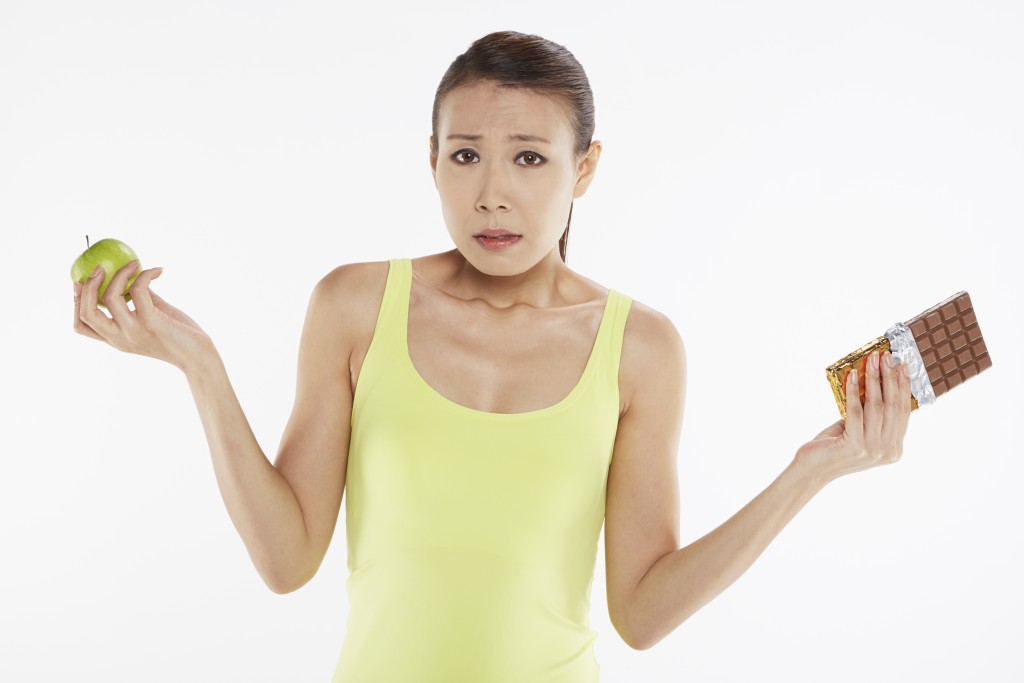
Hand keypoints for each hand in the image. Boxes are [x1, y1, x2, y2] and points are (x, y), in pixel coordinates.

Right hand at [73, 260, 215, 372]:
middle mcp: (120, 338)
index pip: (82, 325)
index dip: (76, 302)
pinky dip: (146, 275)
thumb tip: (133, 277)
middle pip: (87, 312)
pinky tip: (158, 271)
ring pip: (109, 298)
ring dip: (120, 273)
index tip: (80, 282)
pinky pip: (139, 290)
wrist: (199, 356)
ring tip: (134, 263)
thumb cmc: (179, 336)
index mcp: (116, 339)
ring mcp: (134, 331)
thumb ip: (140, 301)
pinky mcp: (152, 322)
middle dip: (87, 286)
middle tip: (99, 267)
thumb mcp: (153, 318)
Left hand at [795, 350, 912, 483]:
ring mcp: (872, 450)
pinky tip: (852, 375)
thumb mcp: (860, 430)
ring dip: (874, 379)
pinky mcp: (854, 445)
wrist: (812, 469)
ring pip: (876, 406)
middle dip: (890, 378)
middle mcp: (887, 451)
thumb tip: (878, 380)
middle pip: (892, 407)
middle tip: (886, 357)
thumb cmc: (834, 447)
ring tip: (871, 360)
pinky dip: (854, 390)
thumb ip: (872, 414)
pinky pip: (856, 411)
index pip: (903, 412)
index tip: (902, 366)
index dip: (903, 387)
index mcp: (894, 449)